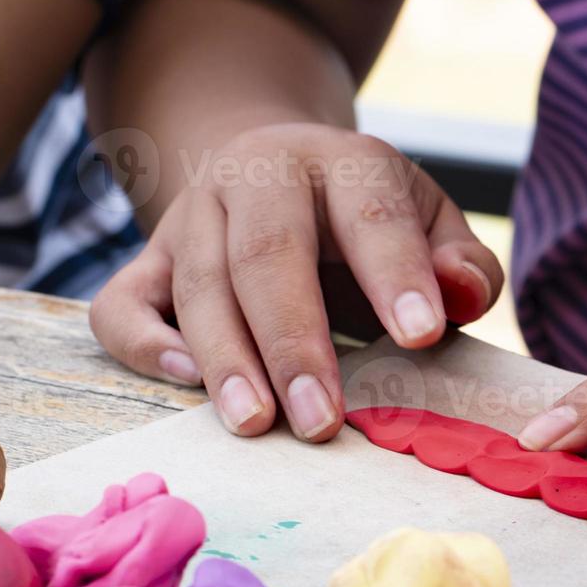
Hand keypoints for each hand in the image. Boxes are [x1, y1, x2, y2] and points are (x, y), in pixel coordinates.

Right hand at [90, 123, 503, 440]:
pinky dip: (144, 345)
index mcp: (342, 161)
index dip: (397, 275)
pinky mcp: (150, 256)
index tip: (421, 337)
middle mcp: (256, 175)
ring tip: (258, 424)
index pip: (370, 214)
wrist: (276, 169)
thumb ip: (463, 263)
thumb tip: (460, 294)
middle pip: (265, 254)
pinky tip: (188, 383)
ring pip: (197, 284)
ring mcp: (193, 215)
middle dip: (294, 342)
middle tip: (321, 421)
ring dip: (227, 361)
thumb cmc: (371, 218)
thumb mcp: (431, 223)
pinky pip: (123, 303)